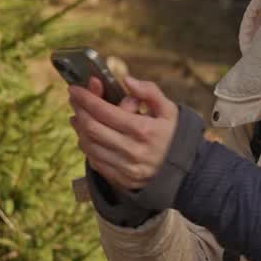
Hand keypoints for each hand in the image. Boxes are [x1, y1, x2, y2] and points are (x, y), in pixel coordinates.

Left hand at [68, 74, 178, 191]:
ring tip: (79, 115)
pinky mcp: (122, 179)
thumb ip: (149, 91)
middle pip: (92, 128)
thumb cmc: (174, 135)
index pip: (105, 112)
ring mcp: (126, 167)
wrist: (185, 170)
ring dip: (80, 129)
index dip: (87, 99)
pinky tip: (87, 135)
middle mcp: (133, 150)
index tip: (75, 89)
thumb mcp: (169, 110)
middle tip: (75, 99)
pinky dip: (87, 146)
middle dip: (80, 110)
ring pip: (90, 146)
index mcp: (144, 130)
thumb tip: (127, 80)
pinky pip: (95, 161)